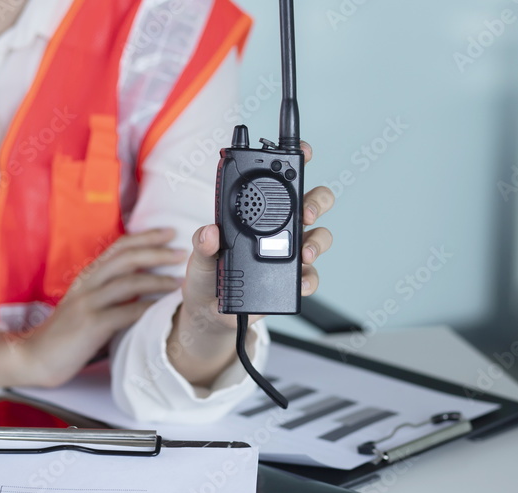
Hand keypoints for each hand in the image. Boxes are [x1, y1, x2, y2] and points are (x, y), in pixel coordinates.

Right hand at [0, 228, 186, 387]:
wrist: (33, 357)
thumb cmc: (65, 335)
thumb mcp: (87, 307)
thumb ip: (110, 295)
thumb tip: (143, 290)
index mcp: (87, 277)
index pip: (118, 248)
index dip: (145, 237)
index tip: (169, 232)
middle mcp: (87, 284)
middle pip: (126, 258)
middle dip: (157, 252)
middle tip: (182, 251)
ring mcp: (88, 303)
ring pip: (129, 282)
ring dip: (158, 280)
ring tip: (180, 280)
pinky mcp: (91, 324)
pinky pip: (126, 312)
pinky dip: (148, 308)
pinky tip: (164, 308)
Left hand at [168, 141, 334, 385]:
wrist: (210, 314)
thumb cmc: (206, 276)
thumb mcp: (198, 257)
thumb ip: (201, 243)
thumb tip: (209, 232)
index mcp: (257, 212)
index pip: (281, 179)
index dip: (296, 160)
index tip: (304, 153)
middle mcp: (279, 228)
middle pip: (313, 203)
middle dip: (316, 202)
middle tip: (306, 212)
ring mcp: (290, 253)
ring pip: (319, 238)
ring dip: (317, 242)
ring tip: (305, 253)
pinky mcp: (293, 281)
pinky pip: (312, 277)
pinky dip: (309, 279)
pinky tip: (300, 283)